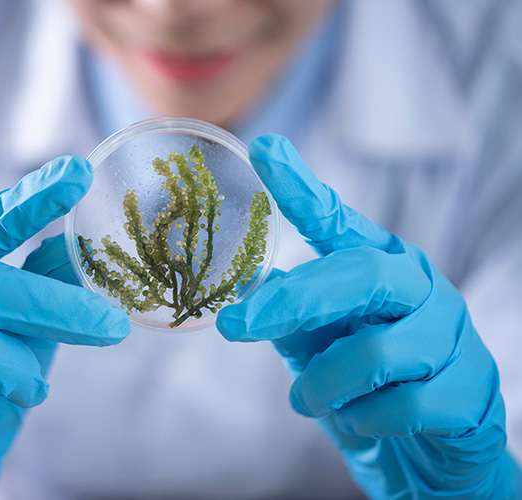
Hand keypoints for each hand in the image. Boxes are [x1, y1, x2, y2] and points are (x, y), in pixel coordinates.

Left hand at [216, 134, 521, 498]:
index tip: (263, 149)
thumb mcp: (320, 349)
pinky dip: (364, 421)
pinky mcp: (471, 395)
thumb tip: (251, 286)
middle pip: (359, 274)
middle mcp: (421, 290)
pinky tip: (360, 423)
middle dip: (292, 302)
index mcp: (381, 269)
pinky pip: (403, 406)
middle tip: (234, 327)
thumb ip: (293, 319)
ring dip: (326, 384)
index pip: (339, 222)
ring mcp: (453, 340)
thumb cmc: (367, 391)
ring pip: (377, 352)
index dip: (301, 188)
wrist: (429, 458)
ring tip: (309, 401)